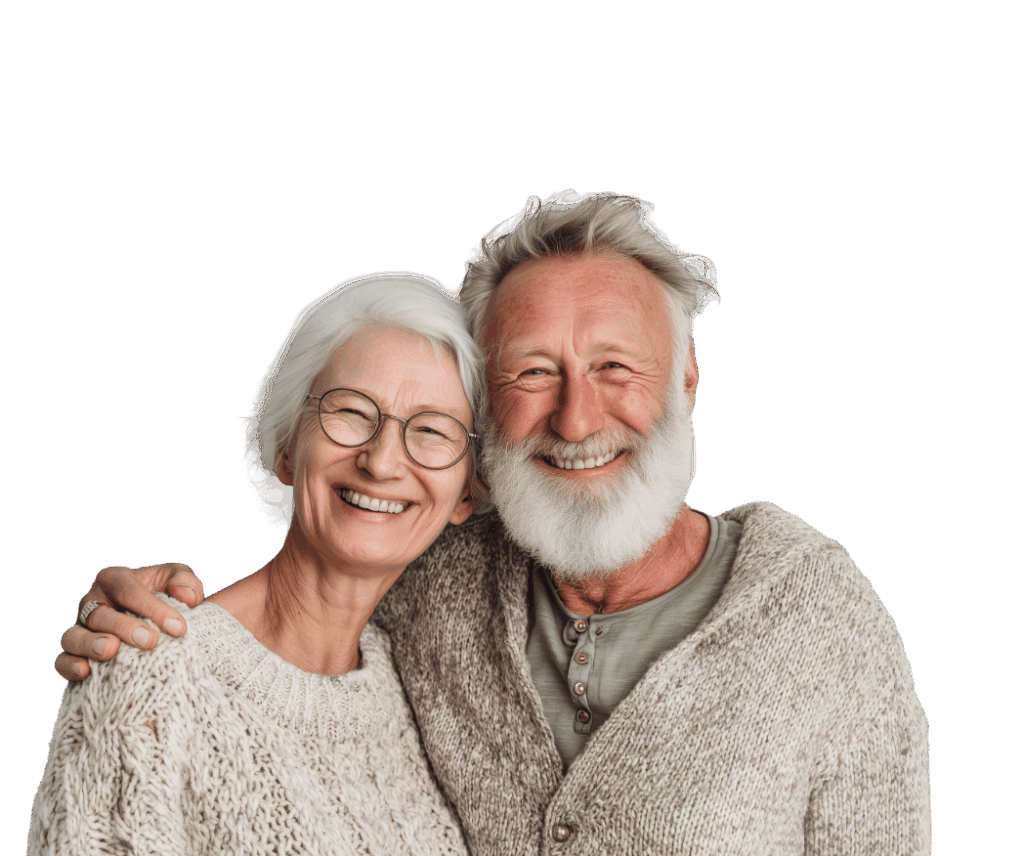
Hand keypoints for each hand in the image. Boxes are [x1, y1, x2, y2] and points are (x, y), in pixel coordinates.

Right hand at [55, 563, 204, 680]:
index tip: (179, 628)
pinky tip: (86, 672)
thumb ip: (185, 583)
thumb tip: (187, 597)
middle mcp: (93, 602)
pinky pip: (62, 661)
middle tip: (151, 641)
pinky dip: (70, 666)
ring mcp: (80, 629)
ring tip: (111, 651)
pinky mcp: (73, 655)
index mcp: (116, 580)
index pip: (129, 591)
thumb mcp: (178, 582)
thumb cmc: (165, 598)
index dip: (153, 608)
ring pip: (74, 636)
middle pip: (100, 613)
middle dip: (125, 627)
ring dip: (91, 644)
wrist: (153, 625)